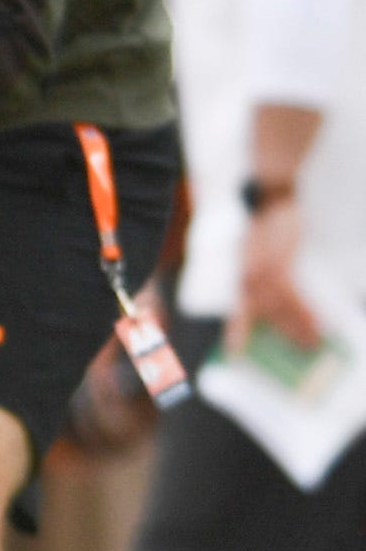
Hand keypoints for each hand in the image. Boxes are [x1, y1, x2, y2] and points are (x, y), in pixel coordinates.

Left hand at [234, 193, 324, 354]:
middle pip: (262, 316)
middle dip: (281, 337)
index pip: (235, 309)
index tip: (235, 352)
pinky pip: (290, 298)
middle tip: (298, 354)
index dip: (235, 332)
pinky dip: (303, 314)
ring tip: (313, 347)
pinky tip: (316, 326)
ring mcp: (257, 272)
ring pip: (278, 311)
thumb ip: (267, 276)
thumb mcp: (260, 253)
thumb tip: (284, 302)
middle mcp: (244, 278)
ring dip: (297, 330)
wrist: (271, 197)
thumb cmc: (269, 225)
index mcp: (239, 276)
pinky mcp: (275, 265)